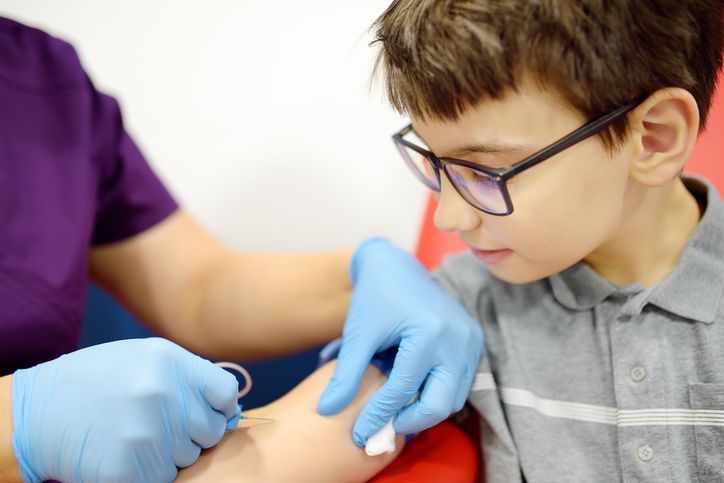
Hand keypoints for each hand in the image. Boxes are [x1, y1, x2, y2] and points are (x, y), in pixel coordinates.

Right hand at [11, 338, 239, 482]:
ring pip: (188, 457)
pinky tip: (126, 453)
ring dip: (171, 453)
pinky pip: (163, 478)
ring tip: (138, 435)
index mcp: (169, 363)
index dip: (220, 406)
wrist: (40, 412)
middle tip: (161, 424)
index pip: (226, 393)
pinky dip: (149, 472)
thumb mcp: (144, 357)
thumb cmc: (98, 380)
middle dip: (194, 432)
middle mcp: (162, 396)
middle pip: (211, 430)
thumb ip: (188, 375)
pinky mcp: (129, 469)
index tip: (207, 410)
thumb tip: (229, 403)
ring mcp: (145, 435)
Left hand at [317, 238, 483, 445]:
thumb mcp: (358, 334)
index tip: (360, 433)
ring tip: (394, 412)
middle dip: (410, 422)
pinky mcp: (473, 340)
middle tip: (382, 430)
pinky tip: (411, 394)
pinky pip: (460, 382)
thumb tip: (326, 411)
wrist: (395, 266)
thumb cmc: (374, 297)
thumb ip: (345, 375)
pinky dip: (437, 394)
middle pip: (440, 403)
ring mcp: (470, 339)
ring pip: (454, 397)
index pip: (403, 390)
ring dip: (425, 411)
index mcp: (429, 332)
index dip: (379, 415)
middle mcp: (457, 338)